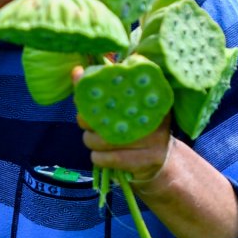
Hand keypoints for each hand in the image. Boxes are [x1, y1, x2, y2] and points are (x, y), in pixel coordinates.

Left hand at [71, 65, 237, 237]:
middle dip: (89, 121)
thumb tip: (76, 72)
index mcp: (150, 96)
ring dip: (91, 141)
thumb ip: (101, 92)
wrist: (161, 164)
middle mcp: (155, 115)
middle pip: (109, 115)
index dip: (97, 94)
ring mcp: (154, 139)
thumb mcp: (123, 109)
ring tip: (93, 140)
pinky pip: (110, 159)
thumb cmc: (135, 131)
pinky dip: (99, 158)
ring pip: (105, 140)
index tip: (84, 99)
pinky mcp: (147, 160)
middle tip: (86, 124)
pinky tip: (100, 156)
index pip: (122, 87)